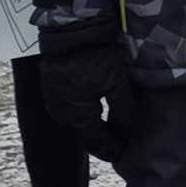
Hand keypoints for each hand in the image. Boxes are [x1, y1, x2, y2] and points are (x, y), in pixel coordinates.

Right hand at [36, 18, 137, 160]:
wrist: (68, 32)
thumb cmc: (92, 56)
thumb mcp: (114, 80)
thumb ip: (124, 107)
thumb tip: (131, 127)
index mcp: (76, 118)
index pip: (97, 143)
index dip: (112, 149)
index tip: (125, 155)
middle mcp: (62, 116)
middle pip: (85, 136)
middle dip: (103, 142)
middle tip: (121, 145)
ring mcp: (55, 105)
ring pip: (78, 125)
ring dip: (94, 130)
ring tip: (112, 132)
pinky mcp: (54, 92)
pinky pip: (71, 113)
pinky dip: (86, 117)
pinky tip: (97, 114)